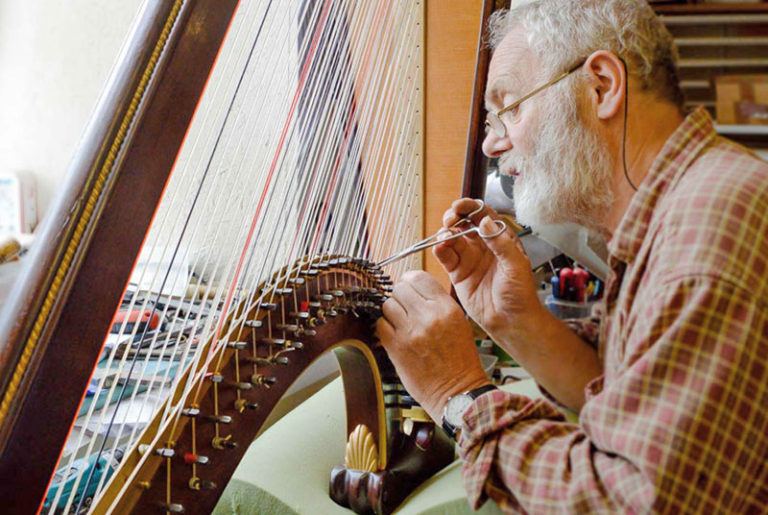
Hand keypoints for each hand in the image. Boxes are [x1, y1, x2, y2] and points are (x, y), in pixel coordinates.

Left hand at [376, 271, 490, 420]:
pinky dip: (384, 327)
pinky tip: (394, 334)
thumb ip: (437, 303)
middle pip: (400, 289)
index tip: (408, 287)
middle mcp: (428, 317)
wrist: (457, 392)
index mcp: (446, 308)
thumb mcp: (459, 322)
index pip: (419, 277)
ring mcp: (410, 332)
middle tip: (404, 307)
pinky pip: (380, 325)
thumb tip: (413, 288)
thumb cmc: (460, 360)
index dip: (410, 281)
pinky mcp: (396, 347)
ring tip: (400, 322)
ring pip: (387, 305)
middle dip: (400, 296)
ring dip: (391, 311)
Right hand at [433, 198, 544, 344]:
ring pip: (452, 238)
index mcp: (501, 239)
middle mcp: (484, 246)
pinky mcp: (458, 273)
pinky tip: (439, 247)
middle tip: (450, 219)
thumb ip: (500, 243)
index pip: (484, 216)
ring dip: (445, 233)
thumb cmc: (520, 295)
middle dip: (454, 217)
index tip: (460, 206)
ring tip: (445, 236)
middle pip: (464, 223)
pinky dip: (440, 249)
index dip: (471, 207)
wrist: (511, 322)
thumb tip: (485, 222)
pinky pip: (446, 257)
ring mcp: (470, 259)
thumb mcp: (516, 265)